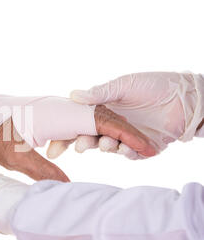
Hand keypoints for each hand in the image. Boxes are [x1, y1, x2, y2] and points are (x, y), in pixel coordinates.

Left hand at [0, 105, 155, 179]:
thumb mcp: (17, 158)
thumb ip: (44, 172)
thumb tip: (67, 189)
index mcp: (57, 115)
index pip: (101, 121)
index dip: (126, 135)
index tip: (146, 148)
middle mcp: (62, 106)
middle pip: (103, 116)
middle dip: (126, 133)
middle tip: (147, 150)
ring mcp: (58, 106)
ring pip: (93, 117)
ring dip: (110, 132)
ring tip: (129, 148)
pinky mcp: (54, 110)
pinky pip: (80, 118)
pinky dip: (94, 130)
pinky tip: (97, 144)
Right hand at [47, 72, 202, 158]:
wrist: (186, 96)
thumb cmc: (155, 85)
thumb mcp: (124, 85)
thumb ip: (99, 93)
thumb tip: (72, 95)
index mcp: (103, 110)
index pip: (80, 123)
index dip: (66, 134)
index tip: (53, 144)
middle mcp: (111, 125)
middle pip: (90, 138)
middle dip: (82, 143)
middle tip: (79, 145)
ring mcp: (126, 137)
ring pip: (108, 147)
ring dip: (104, 146)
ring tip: (105, 144)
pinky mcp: (142, 147)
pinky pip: (129, 154)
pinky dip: (126, 152)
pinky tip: (125, 147)